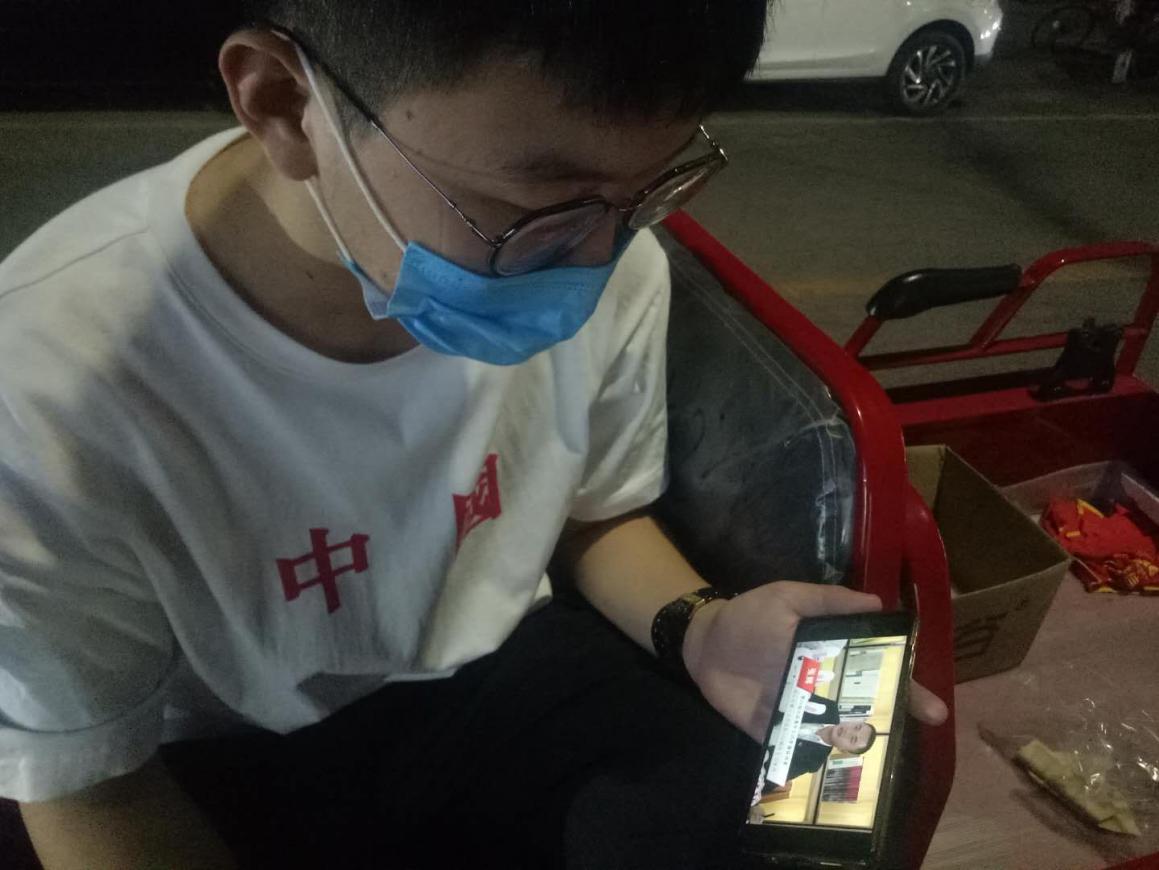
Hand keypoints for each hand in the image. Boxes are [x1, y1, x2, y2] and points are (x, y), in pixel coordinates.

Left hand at [682, 581, 948, 741]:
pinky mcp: (778, 732)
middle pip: (867, 707)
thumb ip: (828, 601)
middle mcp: (825, 686)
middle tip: (921, 734)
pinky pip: (803, 750)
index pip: (878, 669)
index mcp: (833, 652)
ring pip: (841, 733)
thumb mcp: (789, 597)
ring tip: (890, 760)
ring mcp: (803, 712)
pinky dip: (821, 762)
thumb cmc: (750, 615)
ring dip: (864, 747)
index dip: (906, 685)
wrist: (704, 643)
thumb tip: (877, 602)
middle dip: (896, 720)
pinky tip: (843, 777)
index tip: (933, 706)